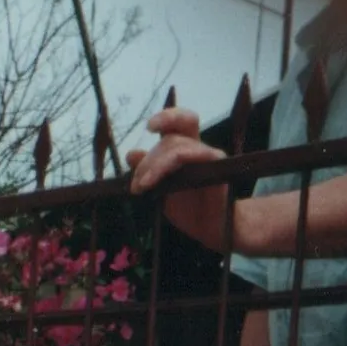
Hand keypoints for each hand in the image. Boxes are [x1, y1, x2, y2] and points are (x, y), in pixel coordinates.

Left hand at [127, 107, 233, 251]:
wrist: (210, 228)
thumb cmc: (188, 209)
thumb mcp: (161, 190)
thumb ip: (148, 172)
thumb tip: (131, 154)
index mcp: (186, 149)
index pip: (180, 123)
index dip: (166, 117)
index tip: (149, 127)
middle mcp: (198, 148)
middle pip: (171, 137)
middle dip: (148, 160)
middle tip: (135, 184)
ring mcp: (208, 155)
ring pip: (176, 146)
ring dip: (152, 166)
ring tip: (140, 187)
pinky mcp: (215, 164)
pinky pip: (188, 156)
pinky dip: (163, 168)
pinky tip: (149, 184)